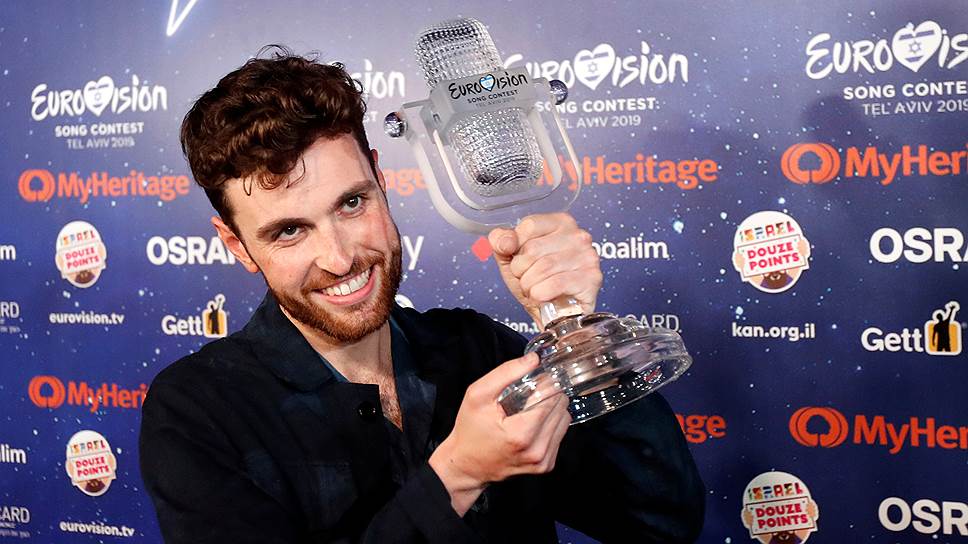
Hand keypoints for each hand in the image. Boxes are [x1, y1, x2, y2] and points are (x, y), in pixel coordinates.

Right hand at [428, 353, 571, 514]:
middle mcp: (537, 451)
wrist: (466, 466)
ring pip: (564, 420)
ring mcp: (543, 462)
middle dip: (549, 395)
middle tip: (530, 393)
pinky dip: (550, 424)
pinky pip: (560, 435)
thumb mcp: (478, 395)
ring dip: (552, 409)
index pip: (551, 397)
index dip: (545, 383)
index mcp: (521, 434)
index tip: (536, 378)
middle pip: (561, 408)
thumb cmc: (470, 430)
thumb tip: (534, 359)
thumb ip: (506, 373)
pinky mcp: (546, 466)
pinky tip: (532, 423)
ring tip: (530, 408)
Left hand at [488, 213, 601, 324]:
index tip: (519, 259)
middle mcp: (578, 236)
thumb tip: (505, 241)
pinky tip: (543, 296)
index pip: (529, 226)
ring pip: (543, 268)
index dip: (516, 247)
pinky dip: (541, 294)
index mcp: (560, 223)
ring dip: (529, 285)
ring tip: (534, 289)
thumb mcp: (512, 258)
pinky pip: (555, 284)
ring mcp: (587, 256)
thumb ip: (501, 242)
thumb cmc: (538, 282)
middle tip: (527, 279)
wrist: (555, 313)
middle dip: (521, 271)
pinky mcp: (591, 279)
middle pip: (533, 249)